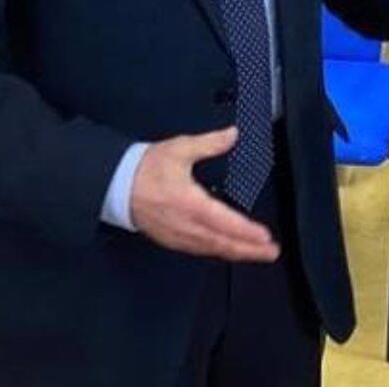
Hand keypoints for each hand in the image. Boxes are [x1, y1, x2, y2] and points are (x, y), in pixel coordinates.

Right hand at [128, 128, 280, 262]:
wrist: (117, 186)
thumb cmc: (146, 168)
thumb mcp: (180, 149)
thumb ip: (209, 143)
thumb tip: (232, 135)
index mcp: (190, 203)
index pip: (224, 222)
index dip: (246, 232)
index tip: (265, 237)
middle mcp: (186, 225)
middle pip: (222, 243)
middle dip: (249, 250)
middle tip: (271, 252)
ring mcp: (178, 236)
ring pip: (212, 250)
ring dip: (236, 253)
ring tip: (257, 253)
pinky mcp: (172, 240)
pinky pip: (200, 250)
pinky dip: (218, 252)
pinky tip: (228, 250)